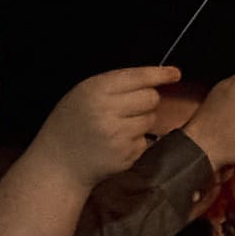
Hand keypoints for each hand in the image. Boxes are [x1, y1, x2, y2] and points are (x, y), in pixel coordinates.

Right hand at [35, 66, 179, 187]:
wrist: (60, 162)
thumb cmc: (72, 124)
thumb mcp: (82, 95)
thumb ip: (114, 86)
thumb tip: (153, 81)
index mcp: (94, 91)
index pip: (137, 77)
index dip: (159, 74)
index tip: (174, 73)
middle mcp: (107, 111)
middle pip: (151, 98)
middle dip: (147, 100)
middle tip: (129, 107)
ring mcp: (119, 135)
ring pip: (151, 119)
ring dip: (141, 121)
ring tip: (117, 126)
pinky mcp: (127, 154)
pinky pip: (146, 141)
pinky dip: (136, 141)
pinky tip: (116, 143)